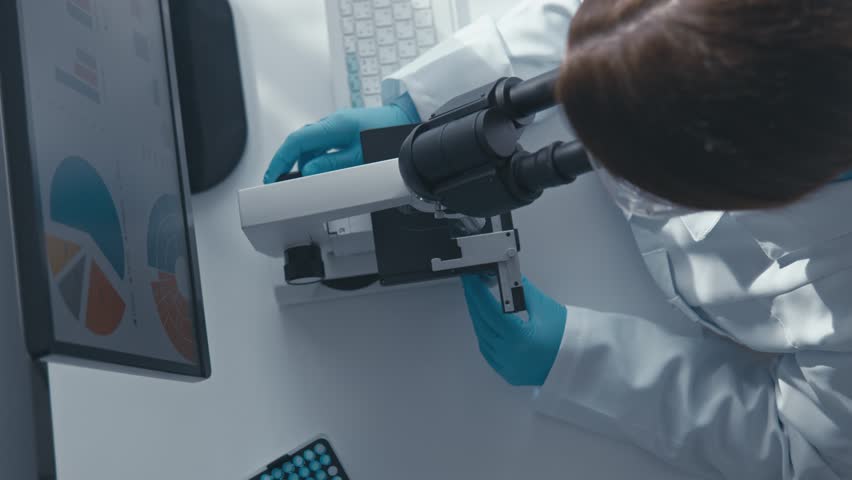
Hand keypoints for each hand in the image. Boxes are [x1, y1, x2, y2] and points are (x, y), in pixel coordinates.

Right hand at [263, 98, 418, 182]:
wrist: (407, 121)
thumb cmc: (389, 135)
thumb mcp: (361, 156)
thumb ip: (332, 164)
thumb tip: (308, 171)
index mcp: (334, 126)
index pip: (296, 141)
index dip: (280, 159)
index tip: (271, 176)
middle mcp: (333, 123)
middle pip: (301, 143)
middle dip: (289, 162)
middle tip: (282, 182)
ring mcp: (338, 126)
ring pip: (312, 145)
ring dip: (306, 162)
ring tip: (305, 181)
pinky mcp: (344, 131)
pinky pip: (324, 145)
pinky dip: (318, 158)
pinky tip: (322, 171)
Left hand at [462, 275, 566, 386]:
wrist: (580, 361)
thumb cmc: (567, 337)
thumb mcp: (543, 307)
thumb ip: (520, 291)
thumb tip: (507, 277)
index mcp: (518, 337)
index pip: (488, 309)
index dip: (477, 292)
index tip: (471, 280)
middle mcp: (509, 354)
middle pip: (482, 323)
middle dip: (475, 302)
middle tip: (472, 287)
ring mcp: (507, 366)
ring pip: (482, 338)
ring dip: (479, 319)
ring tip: (478, 303)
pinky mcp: (508, 374)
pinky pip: (488, 353)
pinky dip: (485, 337)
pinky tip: (485, 326)